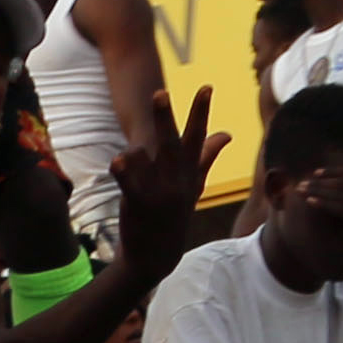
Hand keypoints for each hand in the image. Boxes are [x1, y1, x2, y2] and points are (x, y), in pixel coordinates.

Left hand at [106, 89, 227, 273]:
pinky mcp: (138, 203)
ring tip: (127, 165)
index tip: (206, 86)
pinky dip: (122, 169)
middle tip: (160, 92)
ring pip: (143, 156)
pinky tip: (117, 161)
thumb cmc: (173, 214)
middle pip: (171, 142)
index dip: (200, 111)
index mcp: (189, 174)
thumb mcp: (193, 186)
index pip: (197, 137)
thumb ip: (206, 156)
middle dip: (165, 117)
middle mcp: (177, 180)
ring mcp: (159, 192)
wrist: (156, 256)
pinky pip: (128, 180)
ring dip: (132, 154)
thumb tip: (226, 133)